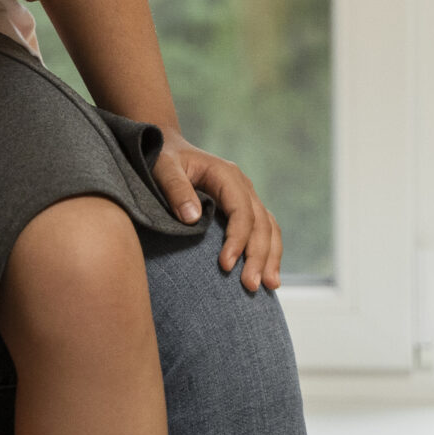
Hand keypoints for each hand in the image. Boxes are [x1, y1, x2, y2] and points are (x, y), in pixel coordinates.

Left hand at [153, 134, 283, 292]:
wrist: (168, 148)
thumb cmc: (163, 158)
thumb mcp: (164, 167)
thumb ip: (176, 189)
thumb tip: (193, 219)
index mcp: (226, 175)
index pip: (242, 211)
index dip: (237, 239)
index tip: (225, 265)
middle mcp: (242, 186)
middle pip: (261, 223)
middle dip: (258, 256)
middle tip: (249, 286)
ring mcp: (246, 197)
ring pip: (269, 228)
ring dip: (270, 257)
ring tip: (268, 286)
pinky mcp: (243, 209)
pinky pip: (264, 230)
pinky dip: (268, 252)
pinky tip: (268, 274)